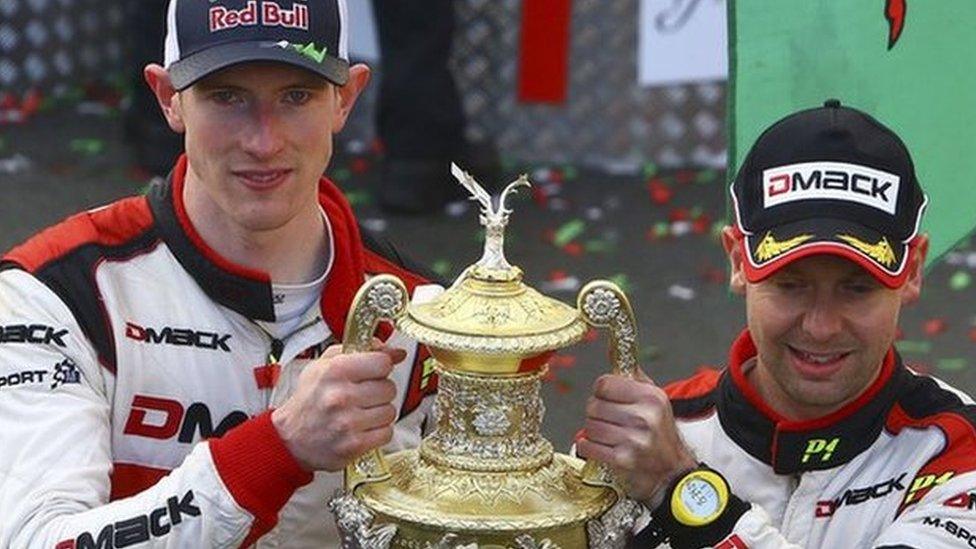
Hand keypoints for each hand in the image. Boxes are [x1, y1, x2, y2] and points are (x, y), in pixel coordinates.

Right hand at [271, 343, 406, 471]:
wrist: (290, 438)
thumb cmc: (309, 399)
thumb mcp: (326, 365)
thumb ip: (361, 351)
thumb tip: (397, 353)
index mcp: (334, 371)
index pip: (382, 363)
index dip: (381, 367)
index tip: (373, 372)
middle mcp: (341, 396)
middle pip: (389, 388)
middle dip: (379, 391)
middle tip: (363, 395)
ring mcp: (347, 422)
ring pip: (390, 411)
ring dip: (379, 412)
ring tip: (361, 412)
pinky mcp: (354, 445)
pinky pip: (386, 433)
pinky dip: (378, 431)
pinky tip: (362, 428)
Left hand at [576, 370, 696, 504]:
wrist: (672, 474)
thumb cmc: (661, 436)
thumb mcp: (657, 401)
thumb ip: (635, 379)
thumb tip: (615, 354)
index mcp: (651, 397)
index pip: (605, 383)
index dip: (600, 391)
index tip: (604, 397)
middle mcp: (644, 417)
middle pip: (594, 405)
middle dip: (595, 413)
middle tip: (606, 420)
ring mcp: (633, 439)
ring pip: (589, 426)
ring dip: (593, 432)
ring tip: (607, 435)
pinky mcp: (622, 459)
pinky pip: (588, 446)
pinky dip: (588, 447)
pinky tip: (600, 447)